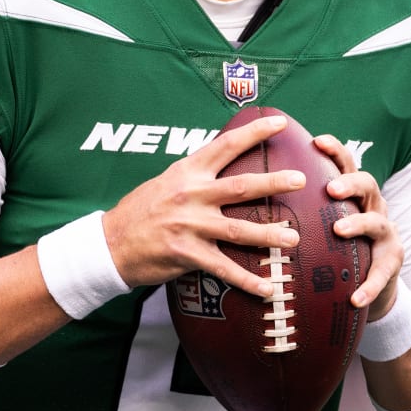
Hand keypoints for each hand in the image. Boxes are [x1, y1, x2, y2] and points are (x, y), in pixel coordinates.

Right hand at [101, 114, 302, 296]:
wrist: (110, 243)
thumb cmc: (141, 210)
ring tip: (293, 238)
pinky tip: (268, 287)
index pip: (225, 146)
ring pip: (238, 230)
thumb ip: (196, 175)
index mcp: (187, 172)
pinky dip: (247, 279)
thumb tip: (226, 164)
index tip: (279, 123)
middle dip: (273, 183)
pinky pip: (224, 269)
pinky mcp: (187, 254)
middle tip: (301, 180)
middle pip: (241, 187)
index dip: (254, 132)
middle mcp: (191, 195)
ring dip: (269, 235)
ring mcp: (189, 225)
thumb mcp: (166, 181)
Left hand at [314, 134, 402, 318]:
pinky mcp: (392, 263)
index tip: (316, 141)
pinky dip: (369, 285)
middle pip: (368, 184)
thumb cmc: (335, 247)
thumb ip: (301, 207)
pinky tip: (355, 297)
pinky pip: (381, 273)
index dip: (335, 150)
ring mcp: (386, 235)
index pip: (346, 164)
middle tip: (330, 188)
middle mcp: (373, 208)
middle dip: (350, 183)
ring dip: (358, 224)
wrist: (368, 284)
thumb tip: (253, 190)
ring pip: (377, 223)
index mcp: (354, 195)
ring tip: (339, 230)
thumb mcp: (322, 222)